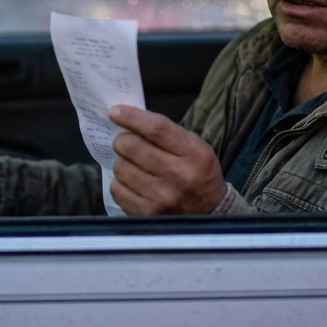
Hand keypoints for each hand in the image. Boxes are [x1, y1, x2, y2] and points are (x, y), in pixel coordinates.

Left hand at [108, 104, 226, 214]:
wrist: (211, 213)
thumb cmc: (198, 172)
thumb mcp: (194, 146)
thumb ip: (165, 132)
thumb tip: (127, 119)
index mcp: (194, 154)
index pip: (156, 128)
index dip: (131, 117)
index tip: (114, 111)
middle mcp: (178, 176)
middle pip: (132, 147)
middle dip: (122, 140)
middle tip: (124, 141)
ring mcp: (161, 198)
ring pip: (121, 168)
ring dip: (122, 162)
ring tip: (132, 164)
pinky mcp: (146, 215)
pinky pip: (117, 190)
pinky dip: (120, 182)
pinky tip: (131, 182)